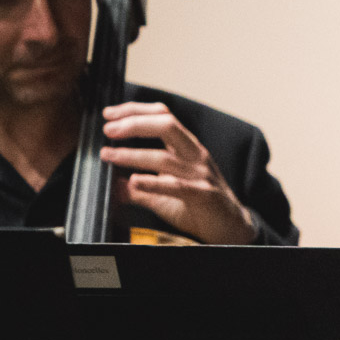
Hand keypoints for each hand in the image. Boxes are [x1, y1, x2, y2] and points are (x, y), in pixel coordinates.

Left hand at [98, 102, 257, 243]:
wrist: (231, 228)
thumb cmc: (200, 207)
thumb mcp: (165, 194)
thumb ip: (140, 189)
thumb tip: (112, 186)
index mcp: (187, 148)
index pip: (163, 116)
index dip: (135, 110)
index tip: (109, 114)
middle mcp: (195, 156)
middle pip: (167, 125)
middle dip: (134, 123)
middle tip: (108, 130)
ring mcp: (200, 175)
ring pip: (165, 157)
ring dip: (132, 154)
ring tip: (109, 155)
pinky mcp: (204, 195)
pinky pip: (176, 186)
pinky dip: (153, 183)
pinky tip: (134, 181)